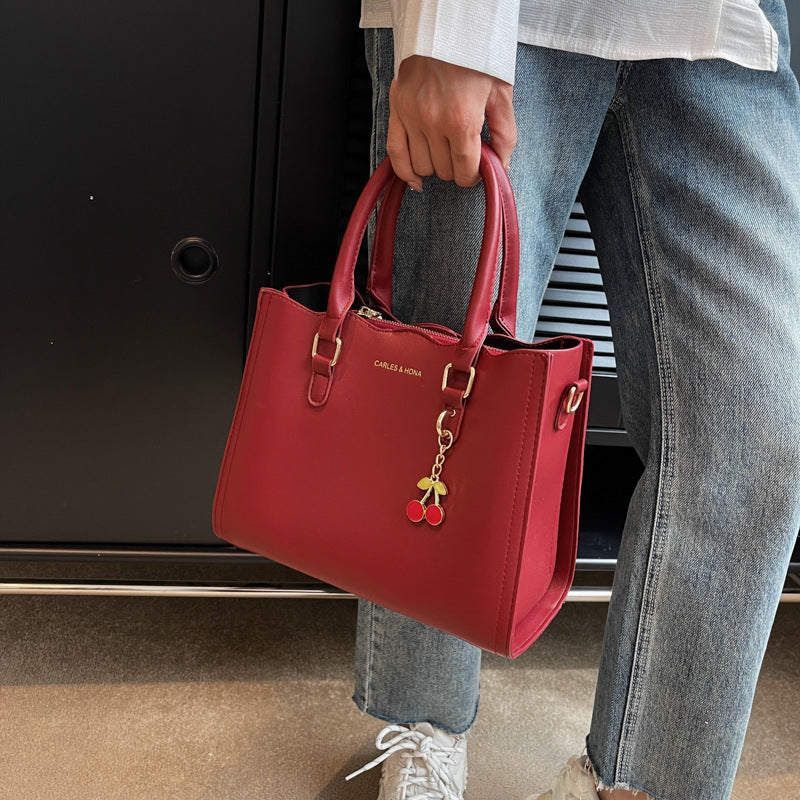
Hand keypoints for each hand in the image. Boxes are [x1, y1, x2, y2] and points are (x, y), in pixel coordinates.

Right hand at [386, 55, 516, 188]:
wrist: (448, 24)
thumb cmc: (476, 55)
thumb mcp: (501, 93)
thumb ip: (504, 133)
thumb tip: (501, 166)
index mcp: (462, 119)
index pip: (465, 171)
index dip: (474, 176)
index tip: (477, 168)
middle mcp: (433, 122)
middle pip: (444, 171)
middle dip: (456, 168)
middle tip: (464, 152)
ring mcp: (412, 117)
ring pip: (422, 166)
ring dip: (435, 166)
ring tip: (445, 150)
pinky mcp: (397, 110)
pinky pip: (395, 154)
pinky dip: (405, 172)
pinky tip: (417, 179)